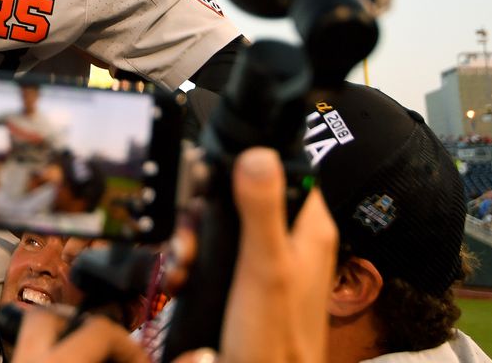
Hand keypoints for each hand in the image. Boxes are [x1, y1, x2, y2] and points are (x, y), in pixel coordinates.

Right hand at [12, 147, 337, 362]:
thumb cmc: (275, 339)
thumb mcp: (264, 267)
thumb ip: (261, 209)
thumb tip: (259, 152)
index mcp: (308, 227)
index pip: (285, 167)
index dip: (247, 162)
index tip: (212, 174)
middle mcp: (293, 238)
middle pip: (244, 195)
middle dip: (206, 210)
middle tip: (189, 234)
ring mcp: (272, 259)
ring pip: (226, 224)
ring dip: (195, 238)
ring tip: (183, 261)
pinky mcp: (251, 281)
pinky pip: (219, 253)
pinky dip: (197, 261)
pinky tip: (185, 277)